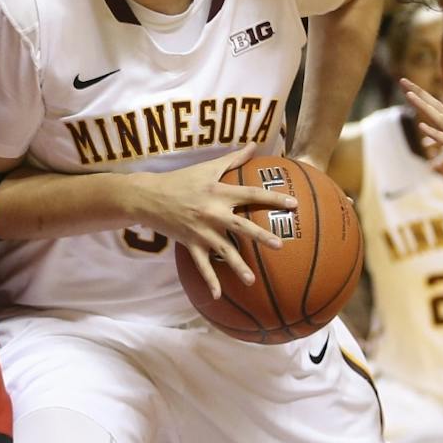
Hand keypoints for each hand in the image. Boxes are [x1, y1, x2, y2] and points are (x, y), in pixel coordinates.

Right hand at [127, 148, 297, 300]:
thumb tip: (255, 145)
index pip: (251, 194)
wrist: (149, 197)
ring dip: (238, 266)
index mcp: (219, 192)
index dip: (273, 198)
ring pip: (223, 251)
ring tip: (252, 280)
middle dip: (261, 236)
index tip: (293, 205)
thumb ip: (233, 159)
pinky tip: (218, 296)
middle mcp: (212, 213)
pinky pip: (202, 265)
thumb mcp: (207, 167)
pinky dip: (209, 281)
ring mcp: (201, 231)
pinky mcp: (190, 244)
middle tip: (279, 245)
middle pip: (241, 226)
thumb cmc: (181, 179)